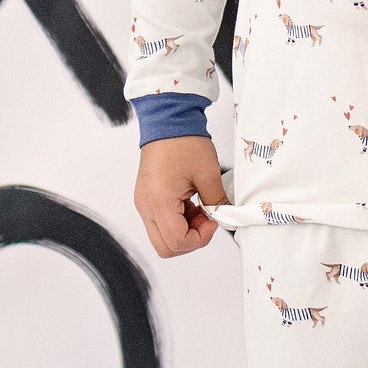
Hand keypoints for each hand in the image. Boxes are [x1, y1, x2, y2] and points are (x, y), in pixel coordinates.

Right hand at [134, 136, 227, 257]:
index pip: (176, 242)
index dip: (199, 238)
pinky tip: (191, 203)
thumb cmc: (184, 142)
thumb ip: (217, 202)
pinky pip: (161, 222)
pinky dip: (178, 221)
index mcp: (159, 202)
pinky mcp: (147, 199)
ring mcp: (144, 203)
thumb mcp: (208, 174)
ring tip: (200, 208)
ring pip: (163, 237)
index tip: (213, 220)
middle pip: (166, 247)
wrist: (168, 120)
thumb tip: (223, 218)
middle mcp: (146, 207)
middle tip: (206, 220)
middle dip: (190, 240)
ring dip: (185, 231)